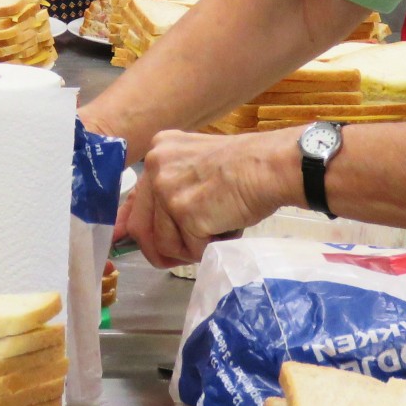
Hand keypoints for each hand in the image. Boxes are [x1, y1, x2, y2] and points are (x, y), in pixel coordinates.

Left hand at [115, 128, 296, 266]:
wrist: (272, 165)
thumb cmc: (247, 167)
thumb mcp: (198, 166)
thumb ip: (172, 186)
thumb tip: (143, 225)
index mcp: (159, 150)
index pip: (133, 199)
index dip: (133, 227)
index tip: (136, 243)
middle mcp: (156, 166)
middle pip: (140, 227)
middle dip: (159, 249)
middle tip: (180, 255)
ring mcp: (168, 189)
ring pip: (164, 244)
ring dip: (189, 248)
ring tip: (217, 230)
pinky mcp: (185, 212)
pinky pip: (190, 249)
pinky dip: (208, 248)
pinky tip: (226, 228)